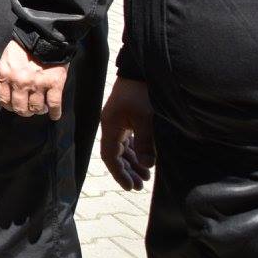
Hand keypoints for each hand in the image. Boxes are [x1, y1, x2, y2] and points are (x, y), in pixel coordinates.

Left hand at [0, 39, 68, 118]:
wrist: (44, 34)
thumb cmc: (24, 46)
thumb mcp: (8, 59)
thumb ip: (7, 75)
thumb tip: (10, 94)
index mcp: (5, 74)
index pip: (3, 100)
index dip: (9, 106)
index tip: (14, 105)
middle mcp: (20, 82)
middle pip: (20, 108)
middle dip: (24, 111)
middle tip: (28, 108)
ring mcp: (37, 84)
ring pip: (36, 108)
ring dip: (38, 110)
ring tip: (41, 107)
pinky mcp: (54, 83)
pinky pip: (54, 104)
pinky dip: (55, 112)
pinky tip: (54, 115)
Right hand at [100, 76, 155, 190]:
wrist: (141, 71)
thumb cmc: (141, 94)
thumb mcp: (145, 119)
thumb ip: (145, 143)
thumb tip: (147, 165)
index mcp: (111, 126)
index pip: (110, 156)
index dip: (119, 173)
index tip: (130, 186)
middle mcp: (112, 125)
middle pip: (116, 154)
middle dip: (127, 171)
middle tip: (140, 186)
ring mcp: (119, 121)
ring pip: (123, 147)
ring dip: (133, 162)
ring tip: (146, 176)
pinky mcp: (127, 117)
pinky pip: (128, 140)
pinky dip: (135, 151)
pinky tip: (144, 158)